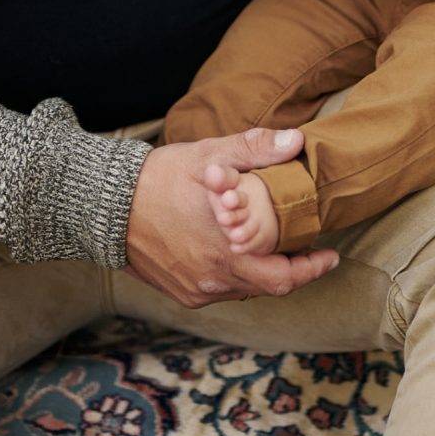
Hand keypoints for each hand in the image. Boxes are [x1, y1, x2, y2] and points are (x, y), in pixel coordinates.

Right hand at [125, 126, 338, 309]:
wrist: (104, 207)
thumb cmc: (159, 178)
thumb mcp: (209, 156)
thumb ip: (256, 149)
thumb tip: (297, 142)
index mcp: (227, 247)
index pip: (284, 274)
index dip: (312, 268)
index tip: (330, 256)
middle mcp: (214, 277)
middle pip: (270, 287)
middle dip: (294, 271)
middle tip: (312, 256)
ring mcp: (196, 289)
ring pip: (245, 288)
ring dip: (263, 272)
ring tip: (274, 249)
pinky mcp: (182, 293)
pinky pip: (221, 291)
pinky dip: (237, 275)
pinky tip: (238, 254)